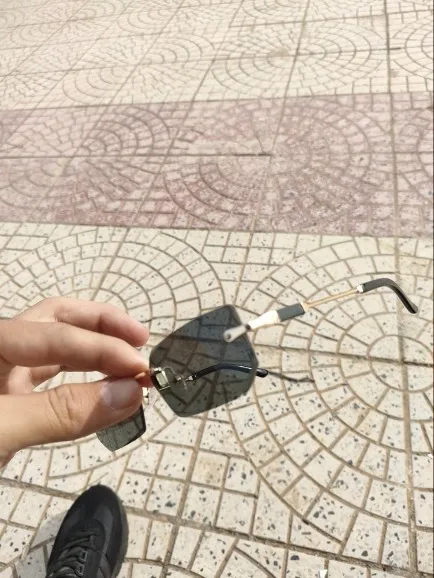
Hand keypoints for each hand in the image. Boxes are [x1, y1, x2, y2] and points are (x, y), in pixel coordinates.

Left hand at [0, 298, 149, 466]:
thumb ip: (62, 412)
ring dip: (95, 350)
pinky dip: (82, 382)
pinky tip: (102, 389)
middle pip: (56, 318)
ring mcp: (2, 376)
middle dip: (101, 324)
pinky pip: (53, 382)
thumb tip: (129, 393)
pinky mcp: (9, 403)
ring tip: (128, 359)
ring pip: (56, 348)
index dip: (103, 348)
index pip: (57, 333)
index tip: (141, 368)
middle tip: (141, 339)